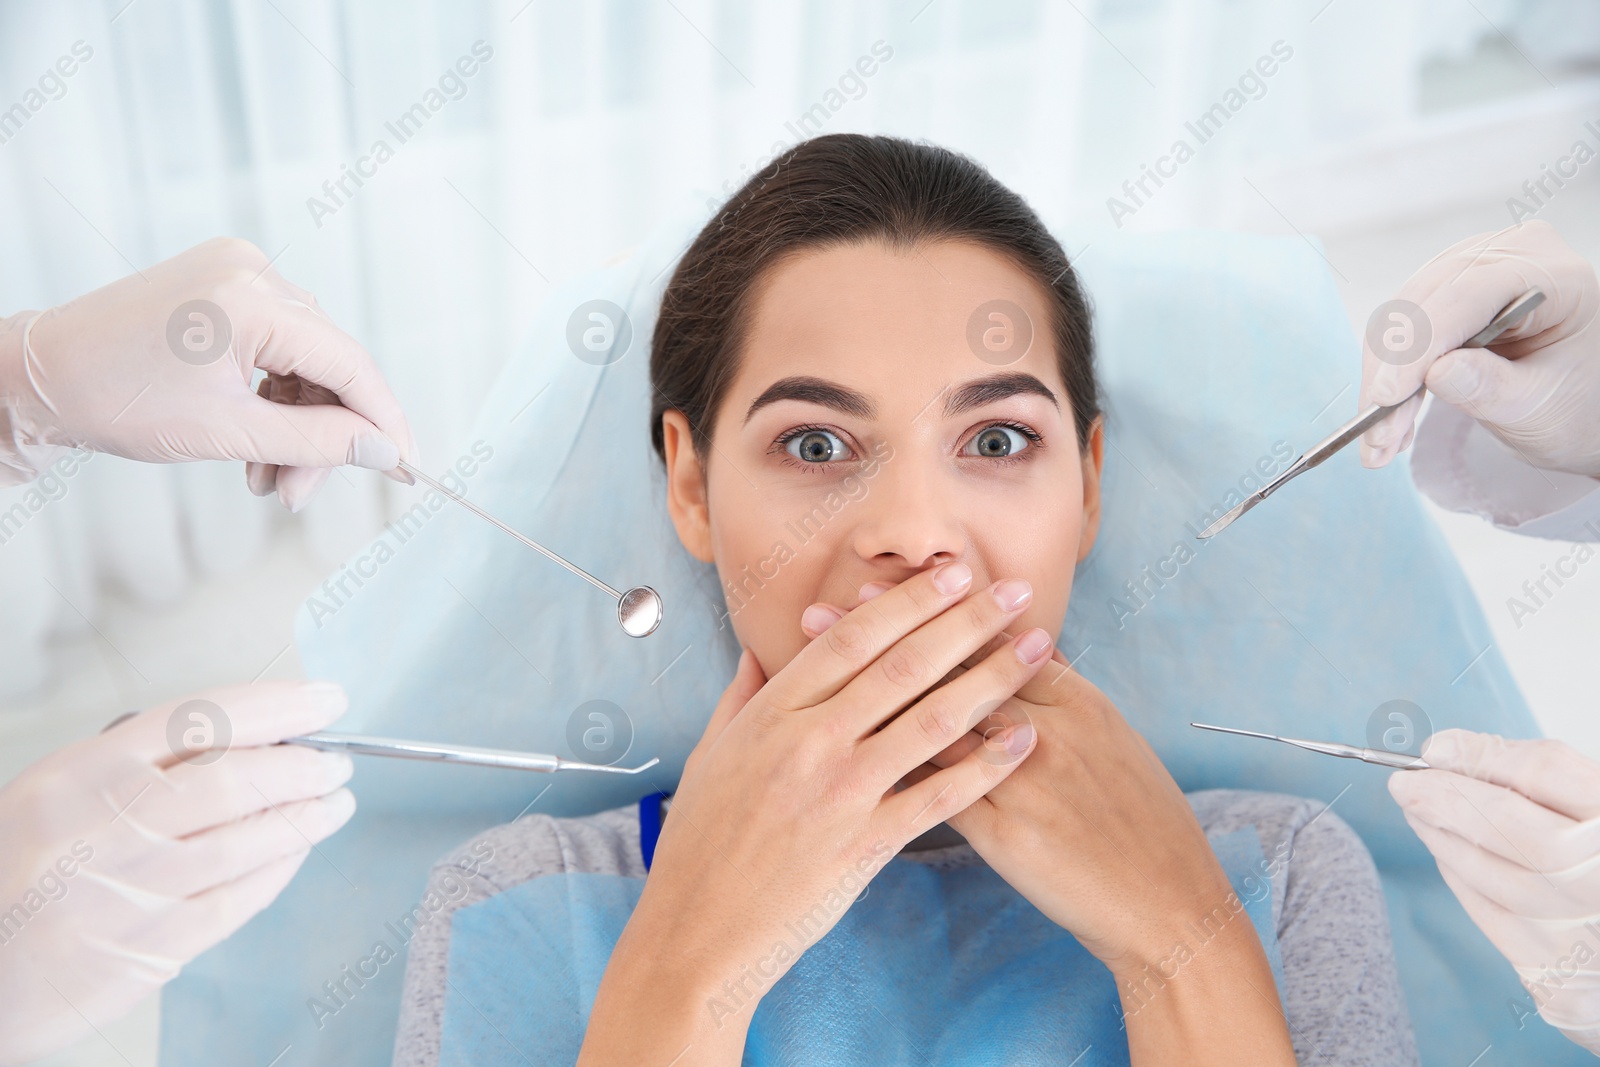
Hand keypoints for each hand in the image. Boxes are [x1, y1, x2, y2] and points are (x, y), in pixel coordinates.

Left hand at [0, 237, 415, 509]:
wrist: (43, 375)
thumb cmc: (118, 400)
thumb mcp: (230, 433)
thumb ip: (319, 443)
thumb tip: (385, 452)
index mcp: (252, 299)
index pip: (350, 363)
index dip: (383, 419)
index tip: (406, 463)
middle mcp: (252, 271)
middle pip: (328, 364)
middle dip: (323, 435)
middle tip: (300, 493)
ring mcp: (238, 271)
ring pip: (305, 359)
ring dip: (297, 423)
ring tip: (267, 478)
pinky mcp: (225, 282)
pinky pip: (279, 343)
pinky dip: (276, 395)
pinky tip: (258, 441)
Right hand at [0, 681, 355, 1065]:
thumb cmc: (15, 871)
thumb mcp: (58, 793)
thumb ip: (143, 763)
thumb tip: (256, 734)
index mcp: (79, 775)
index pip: (199, 720)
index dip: (276, 705)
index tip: (324, 700)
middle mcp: (103, 829)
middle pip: (232, 780)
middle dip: (301, 765)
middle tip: (336, 759)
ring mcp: (128, 892)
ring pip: (244, 843)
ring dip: (304, 817)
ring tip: (334, 801)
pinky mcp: (146, 950)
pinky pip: (235, 901)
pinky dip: (278, 870)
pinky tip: (297, 851)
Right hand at [579, 563, 1050, 1064]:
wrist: (695, 931)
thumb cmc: (700, 843)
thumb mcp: (711, 754)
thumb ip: (743, 695)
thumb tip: (761, 650)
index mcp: (773, 712)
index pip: (854, 637)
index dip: (910, 600)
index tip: (954, 573)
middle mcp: (809, 741)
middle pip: (903, 664)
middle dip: (967, 621)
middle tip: (1016, 592)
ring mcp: (839, 793)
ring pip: (930, 720)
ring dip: (992, 678)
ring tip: (1037, 649)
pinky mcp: (864, 845)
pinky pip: (938, 797)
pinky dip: (984, 765)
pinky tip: (1023, 741)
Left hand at [801, 592, 1295, 1064]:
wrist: (1169, 899)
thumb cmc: (1140, 819)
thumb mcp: (1108, 737)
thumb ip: (1059, 690)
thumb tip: (1024, 640)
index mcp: (1074, 700)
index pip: (988, 641)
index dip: (924, 612)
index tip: (872, 589)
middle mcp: (1049, 727)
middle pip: (950, 669)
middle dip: (879, 640)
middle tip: (821, 612)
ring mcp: (1026, 778)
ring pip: (936, 722)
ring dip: (868, 691)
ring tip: (816, 671)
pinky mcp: (1010, 831)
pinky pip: (940, 792)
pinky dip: (891, 767)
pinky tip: (842, 754)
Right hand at [1360, 220, 1599, 475]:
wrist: (1578, 406)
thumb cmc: (1575, 403)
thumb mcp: (1539, 407)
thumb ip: (1490, 388)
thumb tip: (1435, 372)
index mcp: (1556, 275)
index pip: (1470, 293)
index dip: (1421, 344)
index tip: (1388, 396)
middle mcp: (1510, 255)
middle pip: (1426, 302)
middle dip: (1394, 372)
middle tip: (1378, 435)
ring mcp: (1475, 267)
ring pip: (1402, 316)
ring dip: (1383, 378)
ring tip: (1383, 437)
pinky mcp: (1447, 289)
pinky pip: (1401, 327)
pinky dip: (1389, 373)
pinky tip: (1390, 413)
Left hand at [1389, 729, 1599, 1052]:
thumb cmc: (1597, 859)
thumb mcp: (1589, 806)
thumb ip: (1534, 775)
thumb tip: (1444, 751)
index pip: (1544, 772)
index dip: (1479, 756)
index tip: (1434, 749)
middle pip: (1510, 826)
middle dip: (1445, 799)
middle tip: (1403, 783)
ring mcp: (1584, 930)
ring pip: (1492, 876)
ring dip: (1441, 838)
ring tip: (1417, 813)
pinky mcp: (1559, 976)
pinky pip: (1491, 917)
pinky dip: (1460, 879)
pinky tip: (1446, 855)